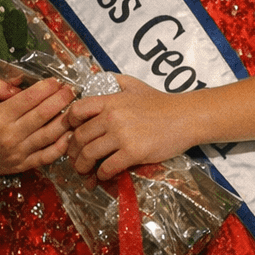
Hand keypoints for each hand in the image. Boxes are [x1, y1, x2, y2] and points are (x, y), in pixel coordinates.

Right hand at [0, 75, 73, 181]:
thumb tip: (19, 79)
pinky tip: (70, 134)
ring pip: (49, 135)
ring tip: (76, 108)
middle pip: (43, 115)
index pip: (29, 99)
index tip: (56, 80)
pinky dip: (61, 146)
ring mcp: (18, 153)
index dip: (46, 88)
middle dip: (61, 100)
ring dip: (65, 120)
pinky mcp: (22, 166)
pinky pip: (46, 156)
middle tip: (72, 89)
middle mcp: (10, 136)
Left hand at [65, 75, 189, 180]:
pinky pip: (107, 167)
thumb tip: (96, 79)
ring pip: (89, 154)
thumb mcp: (135, 84)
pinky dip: (101, 175)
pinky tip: (104, 175)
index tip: (70, 133)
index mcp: (110, 101)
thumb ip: (114, 81)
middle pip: (79, 136)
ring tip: (84, 171)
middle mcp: (112, 117)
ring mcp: (122, 135)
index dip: (69, 124)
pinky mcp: (133, 152)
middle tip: (74, 159)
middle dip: (73, 152)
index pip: (77, 111)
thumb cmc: (161, 103)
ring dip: (83, 167)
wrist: (185, 117)